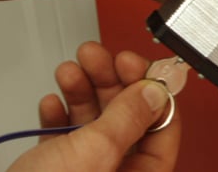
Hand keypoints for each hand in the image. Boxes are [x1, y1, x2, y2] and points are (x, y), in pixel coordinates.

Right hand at [8, 42, 179, 171]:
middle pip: (128, 117)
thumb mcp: (93, 155)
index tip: (138, 64)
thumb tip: (156, 93)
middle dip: (111, 81)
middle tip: (99, 57)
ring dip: (84, 90)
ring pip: (97, 121)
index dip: (152, 90)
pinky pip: (69, 135)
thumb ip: (127, 120)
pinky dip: (61, 114)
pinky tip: (53, 103)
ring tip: (71, 70)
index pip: (164, 127)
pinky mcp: (61, 171)